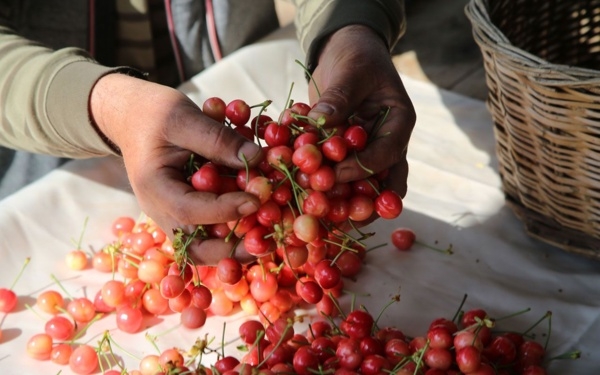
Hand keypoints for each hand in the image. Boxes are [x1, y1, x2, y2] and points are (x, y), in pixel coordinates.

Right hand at [90, 74, 259, 264]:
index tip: (255, 200)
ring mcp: (174, 215)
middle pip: (195, 247)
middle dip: (232, 251)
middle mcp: (162, 210)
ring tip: (267, 236)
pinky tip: (260, 218)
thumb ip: (218, 139)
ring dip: (236, 246)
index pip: (188, 210)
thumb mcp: (184, 117)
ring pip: (205, 246)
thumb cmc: (153, 113)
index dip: (224, 210)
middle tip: (265, 243)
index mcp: (153, 187)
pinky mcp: (189, 211)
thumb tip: (258, 158)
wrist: (132, 117)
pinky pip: (211, 231)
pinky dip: (235, 228)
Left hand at [307, 25, 415, 222]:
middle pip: (378, 182)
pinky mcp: (342, 154)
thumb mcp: (351, 71)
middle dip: (357, 202)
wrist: (345, 50)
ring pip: (357, 186)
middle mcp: (384, 143)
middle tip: (333, 218)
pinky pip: (333, 173)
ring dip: (337, 200)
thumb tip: (321, 121)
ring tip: (315, 216)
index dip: (361, 169)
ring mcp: (364, 150)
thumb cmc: (356, 55)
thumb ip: (339, 96)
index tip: (332, 176)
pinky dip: (318, 182)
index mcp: (398, 123)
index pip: (386, 156)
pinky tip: (297, 194)